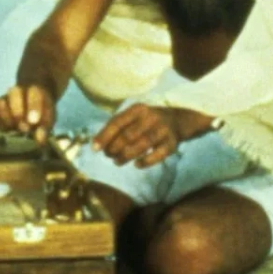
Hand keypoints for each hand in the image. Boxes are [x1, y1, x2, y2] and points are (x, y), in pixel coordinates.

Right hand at [0, 83, 55, 142]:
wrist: (31, 104)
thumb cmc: (41, 112)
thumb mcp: (48, 118)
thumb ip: (45, 127)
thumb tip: (39, 140)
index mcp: (34, 90)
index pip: (34, 93)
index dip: (33, 107)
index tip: (34, 122)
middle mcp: (17, 91)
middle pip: (14, 93)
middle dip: (18, 111)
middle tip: (24, 128)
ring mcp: (4, 99)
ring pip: (0, 103)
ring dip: (6, 118)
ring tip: (14, 129)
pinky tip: (7, 130)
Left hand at [92, 104, 210, 168]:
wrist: (177, 120)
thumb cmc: (147, 121)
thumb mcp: (133, 117)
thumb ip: (116, 127)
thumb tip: (95, 145)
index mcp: (138, 109)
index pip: (118, 122)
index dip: (105, 136)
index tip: (95, 149)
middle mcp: (151, 117)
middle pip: (129, 135)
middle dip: (115, 148)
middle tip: (109, 155)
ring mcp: (163, 130)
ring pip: (142, 144)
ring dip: (126, 156)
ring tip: (117, 162)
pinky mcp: (172, 143)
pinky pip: (158, 155)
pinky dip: (146, 161)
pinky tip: (137, 164)